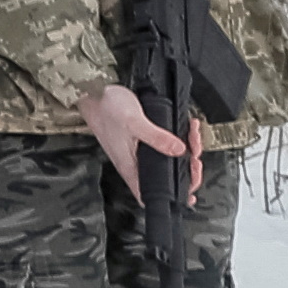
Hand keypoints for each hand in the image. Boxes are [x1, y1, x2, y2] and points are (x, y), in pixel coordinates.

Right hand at [78, 79, 195, 199]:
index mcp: (130, 166)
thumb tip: (179, 150)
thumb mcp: (134, 121)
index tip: (189, 190)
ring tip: (192, 135)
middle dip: (187, 168)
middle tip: (195, 157)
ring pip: (169, 158)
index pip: (150, 194)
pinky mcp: (143, 138)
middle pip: (166, 176)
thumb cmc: (105, 108)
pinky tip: (185, 128)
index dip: (172, 197)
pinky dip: (180, 138)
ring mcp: (139, 150)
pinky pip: (166, 144)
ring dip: (186, 150)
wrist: (92, 90)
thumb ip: (157, 137)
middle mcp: (135, 162)